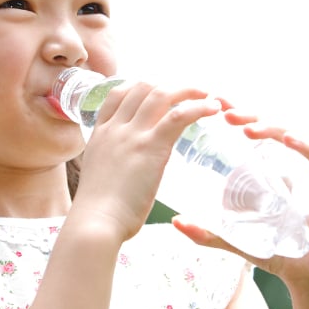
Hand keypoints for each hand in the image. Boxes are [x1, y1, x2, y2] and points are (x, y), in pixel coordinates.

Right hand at [69, 82, 222, 241]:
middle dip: (167, 86)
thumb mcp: (99, 176)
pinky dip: (198, 107)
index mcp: (100, 135)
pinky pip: (178, 116)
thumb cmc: (97, 212)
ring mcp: (132, 136)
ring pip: (160, 95)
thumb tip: (126, 171)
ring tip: (205, 95)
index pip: (118, 94)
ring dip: (187, 91)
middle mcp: (115, 129)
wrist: (95, 222)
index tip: (157, 92)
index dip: (140, 87)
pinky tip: (212, 108)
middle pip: (142, 88)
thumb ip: (112, 163)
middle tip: (188, 94)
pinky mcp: (151, 147)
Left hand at [172, 107, 308, 289]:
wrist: (308, 274)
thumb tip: (174, 221)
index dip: (234, 115)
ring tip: (245, 128)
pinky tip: (286, 139)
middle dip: (246, 116)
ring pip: (290, 137)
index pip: (250, 133)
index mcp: (268, 170)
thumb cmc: (275, 252)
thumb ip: (208, 233)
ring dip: (268, 128)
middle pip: (268, 129)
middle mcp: (288, 164)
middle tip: (222, 111)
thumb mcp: (234, 240)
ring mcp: (308, 172)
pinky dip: (303, 146)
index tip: (210, 104)